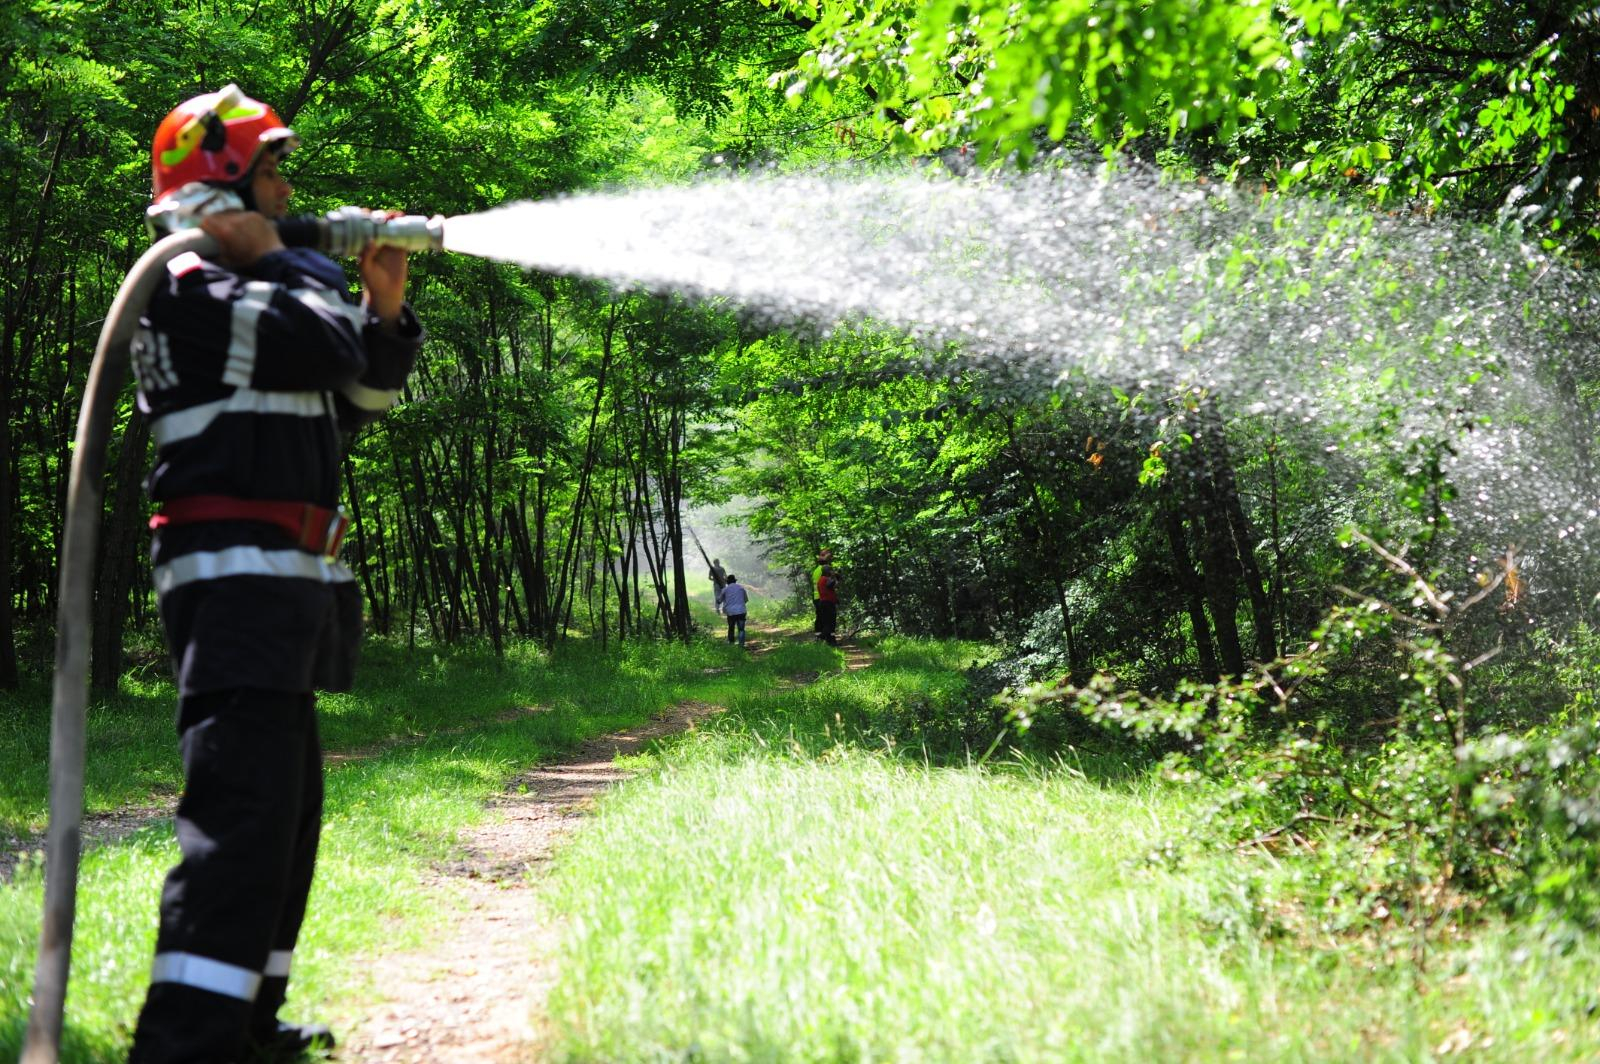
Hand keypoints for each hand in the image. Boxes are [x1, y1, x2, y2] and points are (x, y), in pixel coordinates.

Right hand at [200, 211, 284, 268]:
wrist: (273, 259)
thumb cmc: (248, 262)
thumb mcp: (227, 259)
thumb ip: (214, 252)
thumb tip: (202, 250)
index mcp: (224, 231)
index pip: (206, 221)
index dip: (204, 226)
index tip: (206, 231)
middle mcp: (234, 220)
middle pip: (217, 215)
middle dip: (215, 222)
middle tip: (218, 230)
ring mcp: (246, 216)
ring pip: (229, 212)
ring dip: (228, 219)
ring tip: (232, 227)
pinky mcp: (256, 214)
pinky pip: (242, 213)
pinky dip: (241, 219)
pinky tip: (244, 226)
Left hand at [359, 210, 409, 324]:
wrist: (387, 293)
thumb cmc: (372, 281)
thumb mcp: (365, 268)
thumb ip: (366, 254)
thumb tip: (372, 240)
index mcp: (365, 244)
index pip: (365, 227)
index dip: (367, 218)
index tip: (368, 213)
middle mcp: (377, 242)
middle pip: (380, 224)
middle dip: (382, 216)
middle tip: (385, 216)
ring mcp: (390, 245)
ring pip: (392, 227)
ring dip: (394, 218)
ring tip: (397, 215)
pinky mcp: (401, 250)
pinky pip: (404, 236)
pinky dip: (406, 228)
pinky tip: (407, 221)